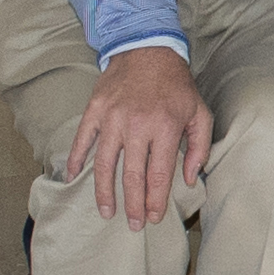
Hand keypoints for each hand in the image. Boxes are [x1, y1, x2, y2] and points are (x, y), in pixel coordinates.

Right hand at [66, 47, 212, 226]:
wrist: (147, 49)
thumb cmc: (176, 85)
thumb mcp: (199, 112)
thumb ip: (198, 147)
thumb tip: (191, 178)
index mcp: (164, 128)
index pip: (158, 175)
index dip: (156, 201)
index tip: (154, 218)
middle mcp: (136, 126)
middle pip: (131, 176)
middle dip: (133, 205)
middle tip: (133, 225)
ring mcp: (112, 119)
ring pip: (105, 164)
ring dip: (105, 192)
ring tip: (107, 212)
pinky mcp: (94, 110)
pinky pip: (82, 141)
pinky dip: (76, 161)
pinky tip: (73, 179)